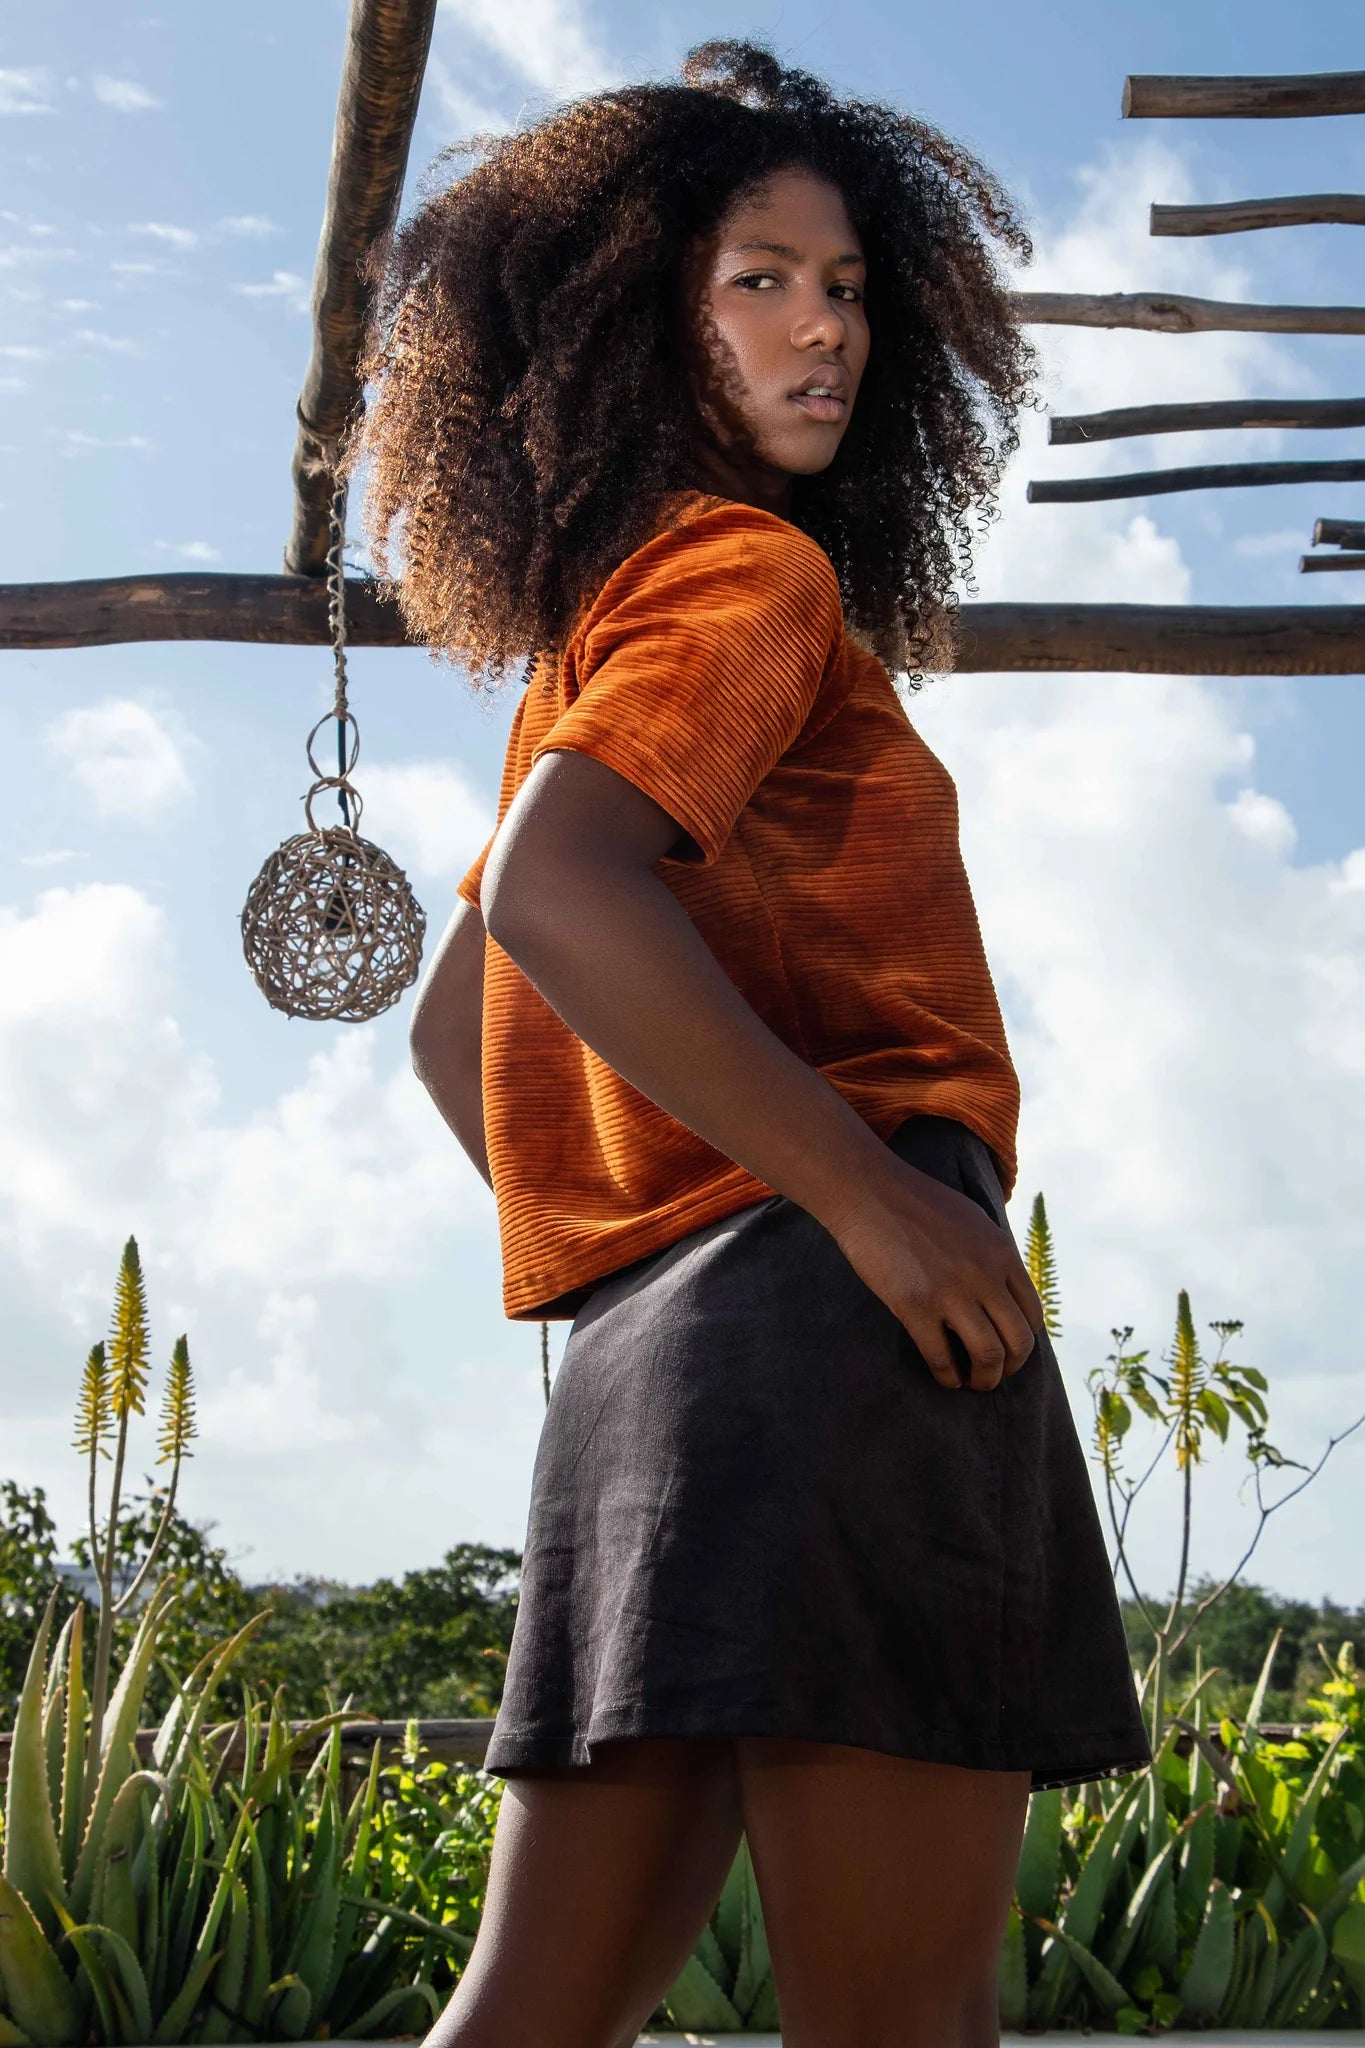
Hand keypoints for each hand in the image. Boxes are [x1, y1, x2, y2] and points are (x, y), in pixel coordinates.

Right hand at [824, 1157, 1044, 1391]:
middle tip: (995, 1374)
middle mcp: (985, 1276)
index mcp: (1002, 1254)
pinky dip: (947, 1376)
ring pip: (987, 1356)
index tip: (1011, 1349)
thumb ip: (992, 1255)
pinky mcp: (915, 1306)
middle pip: (1018, 1341)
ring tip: (972, 1382)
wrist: (870, 1192)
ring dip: (984, 1378)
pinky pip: (941, 1357)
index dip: (1026, 1341)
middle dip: (1010, 1367)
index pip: (1033, 1313)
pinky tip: (945, 1377)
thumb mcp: (973, 1220)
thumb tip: (1002, 1288)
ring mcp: (951, 1293)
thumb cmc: (916, 1202)